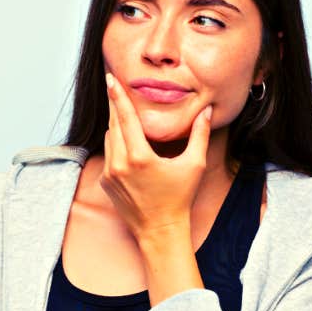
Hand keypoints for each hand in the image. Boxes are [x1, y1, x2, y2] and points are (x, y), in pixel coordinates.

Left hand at [99, 72, 212, 244]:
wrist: (160, 230)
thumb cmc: (179, 198)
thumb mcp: (194, 165)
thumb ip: (199, 135)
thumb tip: (206, 111)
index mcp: (138, 157)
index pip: (125, 118)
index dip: (118, 97)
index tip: (110, 80)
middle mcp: (118, 164)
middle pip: (114, 125)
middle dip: (115, 106)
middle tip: (115, 87)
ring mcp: (109, 174)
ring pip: (109, 140)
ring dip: (117, 127)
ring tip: (126, 115)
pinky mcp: (105, 182)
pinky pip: (108, 155)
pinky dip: (116, 145)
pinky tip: (127, 143)